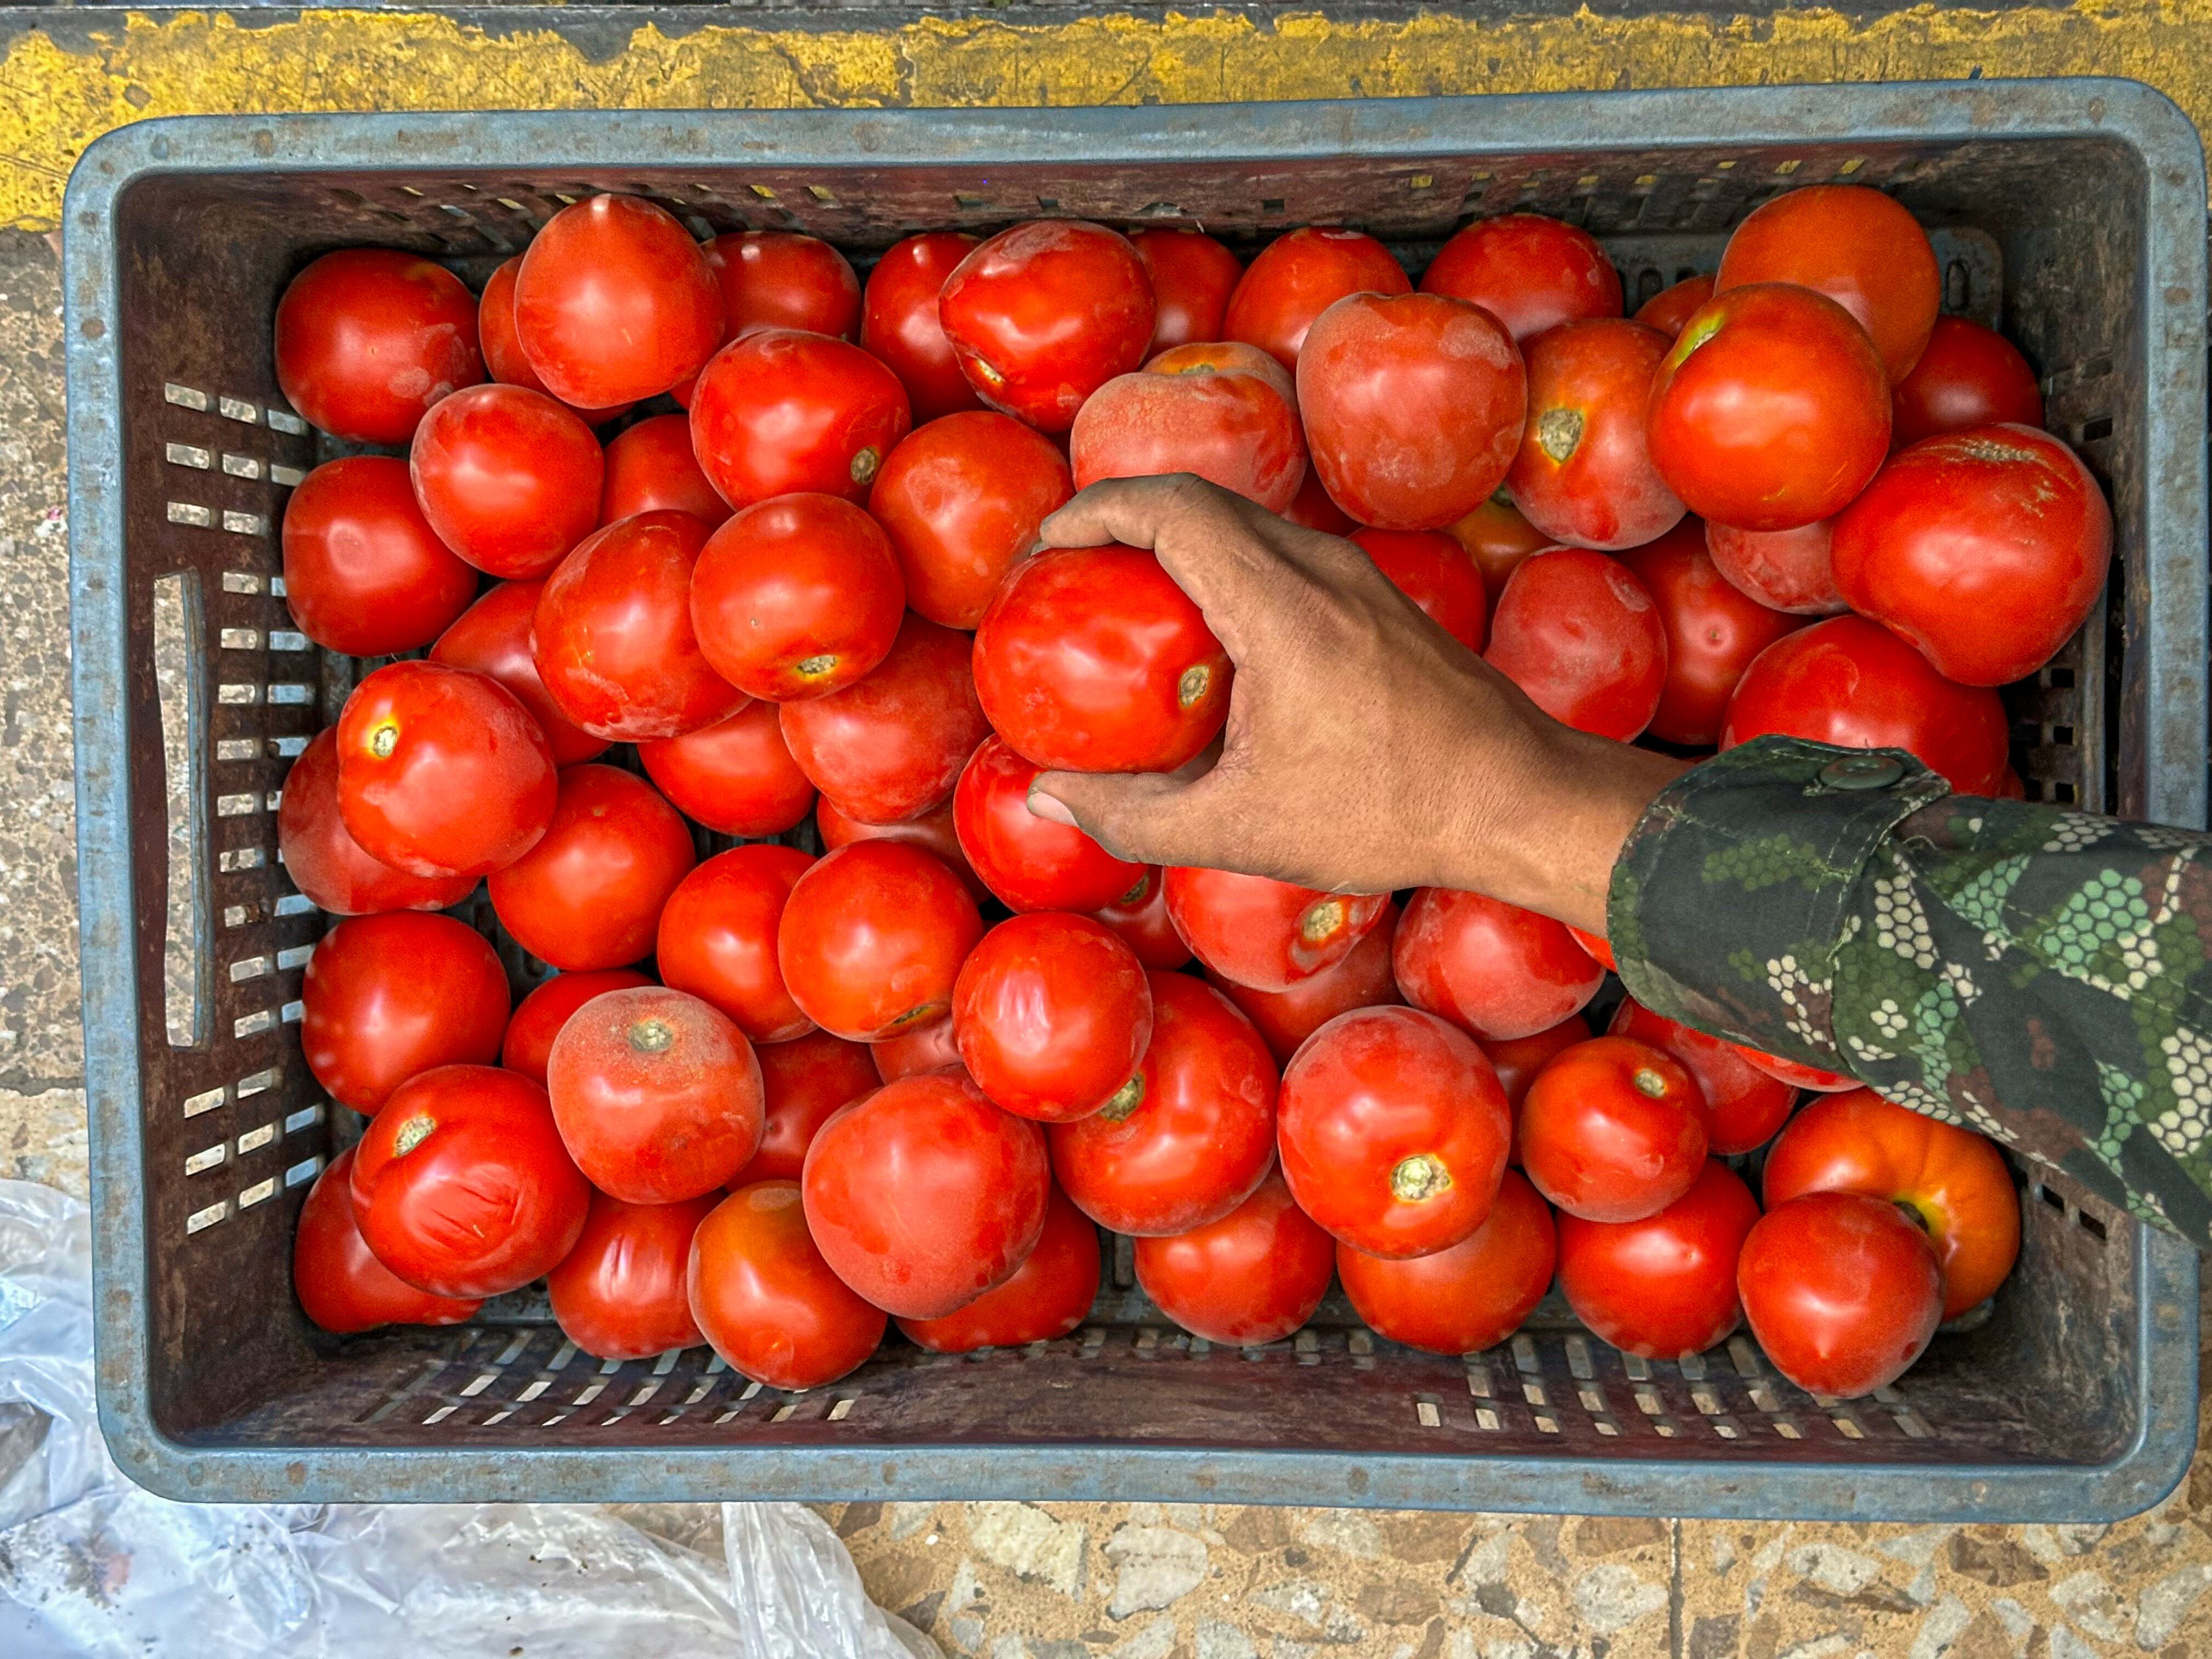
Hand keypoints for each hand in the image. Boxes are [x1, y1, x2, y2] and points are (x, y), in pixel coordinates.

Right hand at [1022, 475, 1686, 933]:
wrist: (1517, 797)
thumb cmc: (1388, 812)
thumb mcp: (1242, 830)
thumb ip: (1133, 816)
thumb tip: (1046, 800)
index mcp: (1281, 605)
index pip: (1168, 507)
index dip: (1090, 511)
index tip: (1041, 549)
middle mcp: (1320, 567)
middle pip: (1198, 499)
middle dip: (1118, 516)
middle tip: (1066, 570)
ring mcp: (1355, 575)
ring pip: (1244, 520)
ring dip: (1174, 538)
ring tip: (1123, 595)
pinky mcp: (1376, 596)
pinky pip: (1281, 550)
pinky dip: (1223, 564)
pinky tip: (1207, 632)